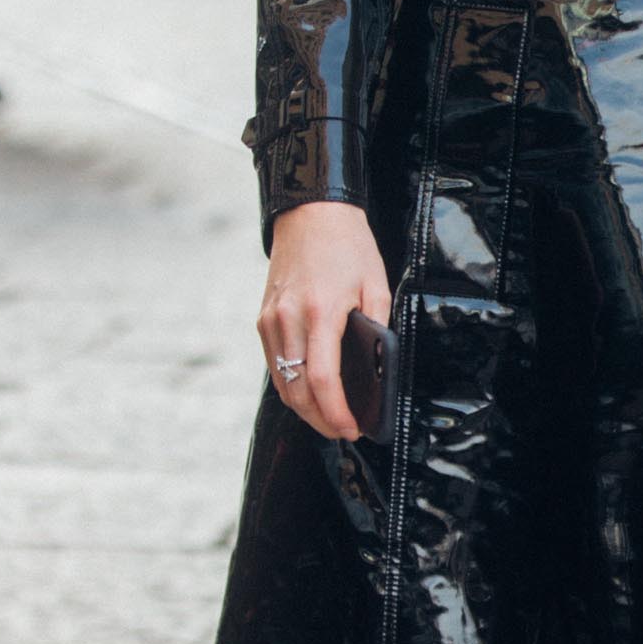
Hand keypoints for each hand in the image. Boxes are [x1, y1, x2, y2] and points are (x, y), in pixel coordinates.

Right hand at [260, 202, 390, 441]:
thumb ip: (378, 327)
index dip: (335, 412)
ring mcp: (271, 320)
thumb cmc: (347, 246)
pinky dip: (290, 385)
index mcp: (320, 312)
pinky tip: (310, 392)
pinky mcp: (263, 318)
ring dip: (303, 408)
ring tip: (329, 417)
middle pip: (297, 390)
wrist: (310, 213)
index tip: (351, 428)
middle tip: (343, 430)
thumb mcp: (375, 284)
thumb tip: (379, 369)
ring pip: (282, 382)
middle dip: (320, 419)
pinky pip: (275, 364)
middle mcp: (288, 319)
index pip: (322, 379)